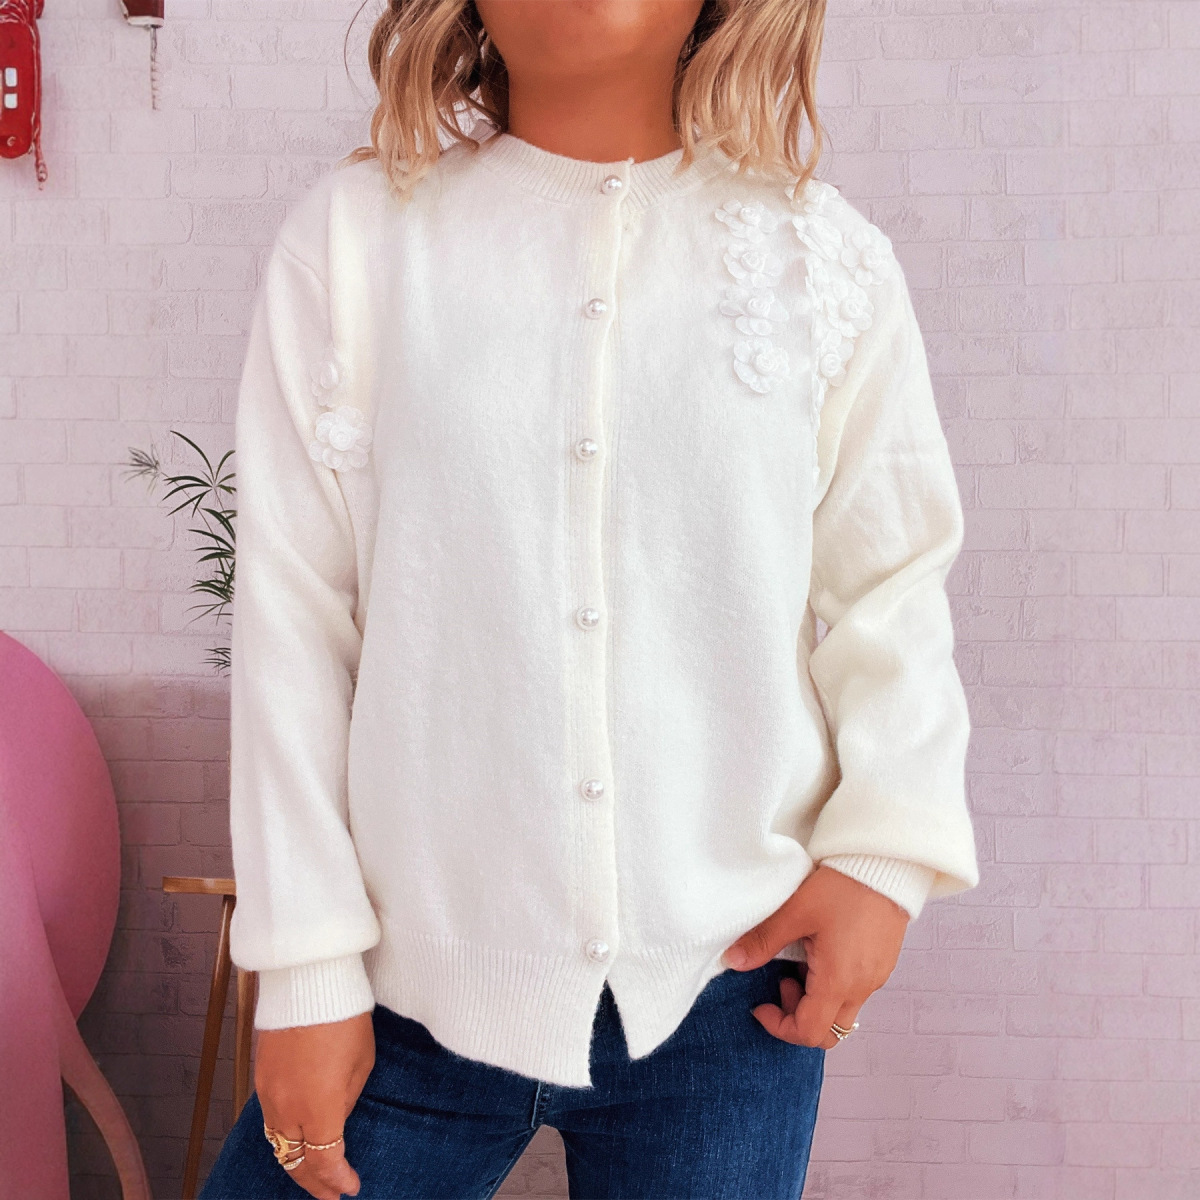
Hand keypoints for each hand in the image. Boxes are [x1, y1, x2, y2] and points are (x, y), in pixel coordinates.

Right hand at [254, 1012, 374, 1199]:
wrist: (308, 980)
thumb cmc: (344, 1017)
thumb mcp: (361, 1063)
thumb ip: (346, 1100)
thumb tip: (336, 1118)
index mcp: (318, 1107)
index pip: (325, 1160)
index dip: (337, 1180)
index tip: (350, 1187)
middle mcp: (287, 1107)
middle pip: (295, 1161)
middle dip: (313, 1182)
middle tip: (330, 1193)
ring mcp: (268, 1092)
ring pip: (278, 1142)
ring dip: (295, 1161)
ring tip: (313, 1172)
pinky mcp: (260, 1076)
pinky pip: (269, 1119)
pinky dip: (283, 1135)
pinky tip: (296, 1137)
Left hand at [721, 865, 909, 1049]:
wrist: (884, 865)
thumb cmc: (842, 888)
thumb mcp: (795, 912)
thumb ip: (763, 941)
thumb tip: (733, 961)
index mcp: (839, 981)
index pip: (809, 1032)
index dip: (779, 1026)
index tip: (761, 1004)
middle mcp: (862, 988)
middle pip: (829, 1032)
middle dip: (797, 1016)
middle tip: (782, 981)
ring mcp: (875, 978)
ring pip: (841, 1012)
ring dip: (814, 1000)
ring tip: (799, 961)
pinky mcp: (881, 965)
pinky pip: (854, 992)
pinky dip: (831, 986)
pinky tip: (820, 952)